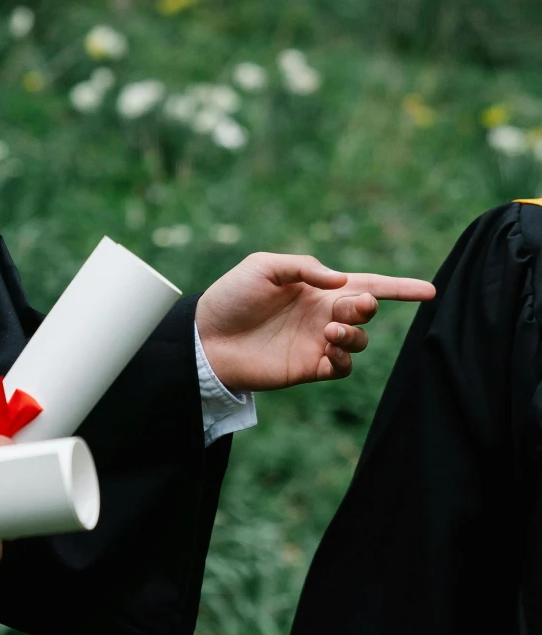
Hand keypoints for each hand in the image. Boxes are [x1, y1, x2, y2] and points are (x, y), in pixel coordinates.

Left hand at [196, 255, 435, 389]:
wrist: (205, 337)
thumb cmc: (231, 297)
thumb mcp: (263, 267)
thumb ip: (303, 266)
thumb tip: (341, 281)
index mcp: (318, 288)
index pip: (368, 285)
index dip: (400, 288)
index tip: (430, 290)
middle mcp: (323, 314)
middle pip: (367, 310)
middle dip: (366, 307)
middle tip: (344, 308)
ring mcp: (318, 342)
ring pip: (360, 340)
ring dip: (355, 334)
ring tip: (330, 331)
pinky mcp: (309, 367)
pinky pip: (343, 367)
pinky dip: (344, 360)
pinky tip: (327, 351)